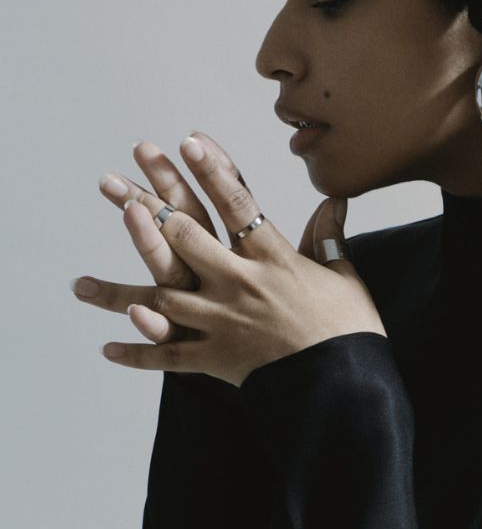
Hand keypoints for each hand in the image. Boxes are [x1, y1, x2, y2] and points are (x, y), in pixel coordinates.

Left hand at [79, 132, 384, 384]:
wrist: (347, 387)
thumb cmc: (351, 331)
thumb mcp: (345, 278)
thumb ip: (330, 238)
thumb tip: (334, 200)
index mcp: (275, 260)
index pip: (239, 205)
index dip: (213, 170)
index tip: (189, 141)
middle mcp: (242, 284)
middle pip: (188, 237)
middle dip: (150, 205)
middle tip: (116, 181)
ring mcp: (224, 322)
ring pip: (164, 294)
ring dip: (124, 283)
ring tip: (83, 279)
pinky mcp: (218, 359)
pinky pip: (171, 356)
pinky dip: (139, 354)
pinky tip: (107, 349)